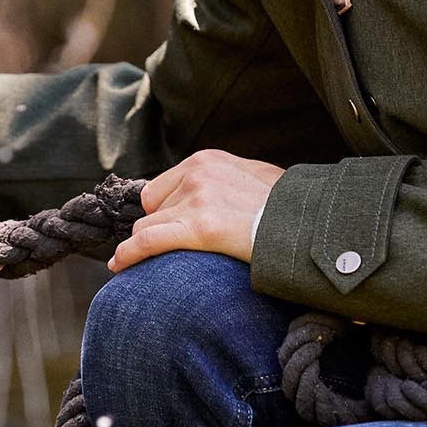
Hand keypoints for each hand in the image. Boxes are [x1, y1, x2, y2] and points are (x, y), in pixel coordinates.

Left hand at [106, 149, 284, 272]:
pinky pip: (148, 241)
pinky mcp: (200, 228)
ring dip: (157, 246)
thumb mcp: (256, 179)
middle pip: (153, 209)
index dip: (167, 213)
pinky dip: (129, 254)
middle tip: (186, 250)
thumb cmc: (288, 210)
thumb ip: (228, 182)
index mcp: (207, 161)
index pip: (162, 188)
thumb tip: (221, 195)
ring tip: (169, 263)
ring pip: (149, 228)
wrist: (308, 226)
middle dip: (163, 230)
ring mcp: (197, 199)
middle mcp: (197, 174)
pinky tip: (118, 265)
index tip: (175, 231)